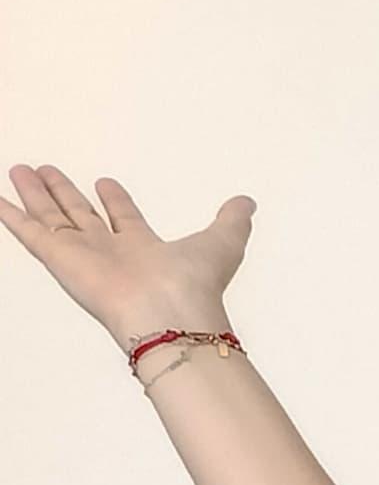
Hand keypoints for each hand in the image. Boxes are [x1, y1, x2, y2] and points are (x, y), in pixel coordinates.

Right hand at [1, 168, 253, 349]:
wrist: (169, 315)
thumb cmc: (195, 287)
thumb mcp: (222, 244)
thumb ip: (232, 222)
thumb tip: (248, 203)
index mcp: (144, 249)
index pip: (125, 219)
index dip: (115, 201)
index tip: (105, 182)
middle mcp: (111, 252)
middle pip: (81, 214)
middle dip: (65, 193)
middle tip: (47, 170)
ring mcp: (83, 255)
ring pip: (53, 217)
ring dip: (37, 194)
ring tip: (21, 169)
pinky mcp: (60, 259)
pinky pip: (30, 233)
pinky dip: (11, 215)